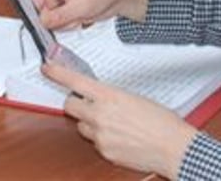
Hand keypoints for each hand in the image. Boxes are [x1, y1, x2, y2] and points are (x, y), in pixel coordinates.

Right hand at [29, 0, 149, 30]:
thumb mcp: (79, 6)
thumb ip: (59, 16)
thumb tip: (42, 23)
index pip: (29, 2)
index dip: (31, 16)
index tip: (38, 26)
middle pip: (40, 17)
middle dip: (55, 23)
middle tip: (68, 18)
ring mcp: (59, 6)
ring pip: (51, 25)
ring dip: (66, 25)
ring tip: (79, 15)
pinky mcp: (67, 14)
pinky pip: (62, 27)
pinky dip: (72, 27)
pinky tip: (81, 19)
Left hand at [44, 59, 197, 178]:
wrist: (174, 148)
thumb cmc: (162, 122)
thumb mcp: (134, 98)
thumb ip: (111, 96)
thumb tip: (100, 98)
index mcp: (108, 96)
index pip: (74, 80)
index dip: (57, 73)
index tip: (47, 68)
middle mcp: (99, 115)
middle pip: (69, 105)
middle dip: (75, 103)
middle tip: (86, 102)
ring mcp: (100, 135)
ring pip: (81, 126)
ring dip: (90, 123)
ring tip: (113, 124)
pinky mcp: (104, 152)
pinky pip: (95, 143)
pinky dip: (103, 139)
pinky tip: (120, 137)